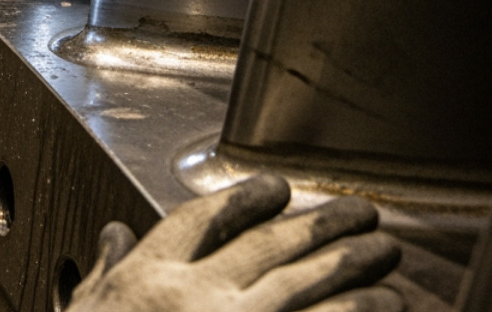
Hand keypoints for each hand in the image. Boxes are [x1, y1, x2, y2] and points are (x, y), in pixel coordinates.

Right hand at [68, 175, 401, 311]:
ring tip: (385, 254)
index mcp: (149, 282)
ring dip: (352, 267)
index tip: (278, 190)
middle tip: (361, 213)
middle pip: (269, 246)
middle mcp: (196, 301)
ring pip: (306, 287)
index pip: (203, 220)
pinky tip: (386, 307)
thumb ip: (104, 275)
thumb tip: (114, 237)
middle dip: (322, 224)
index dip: (246, 199)